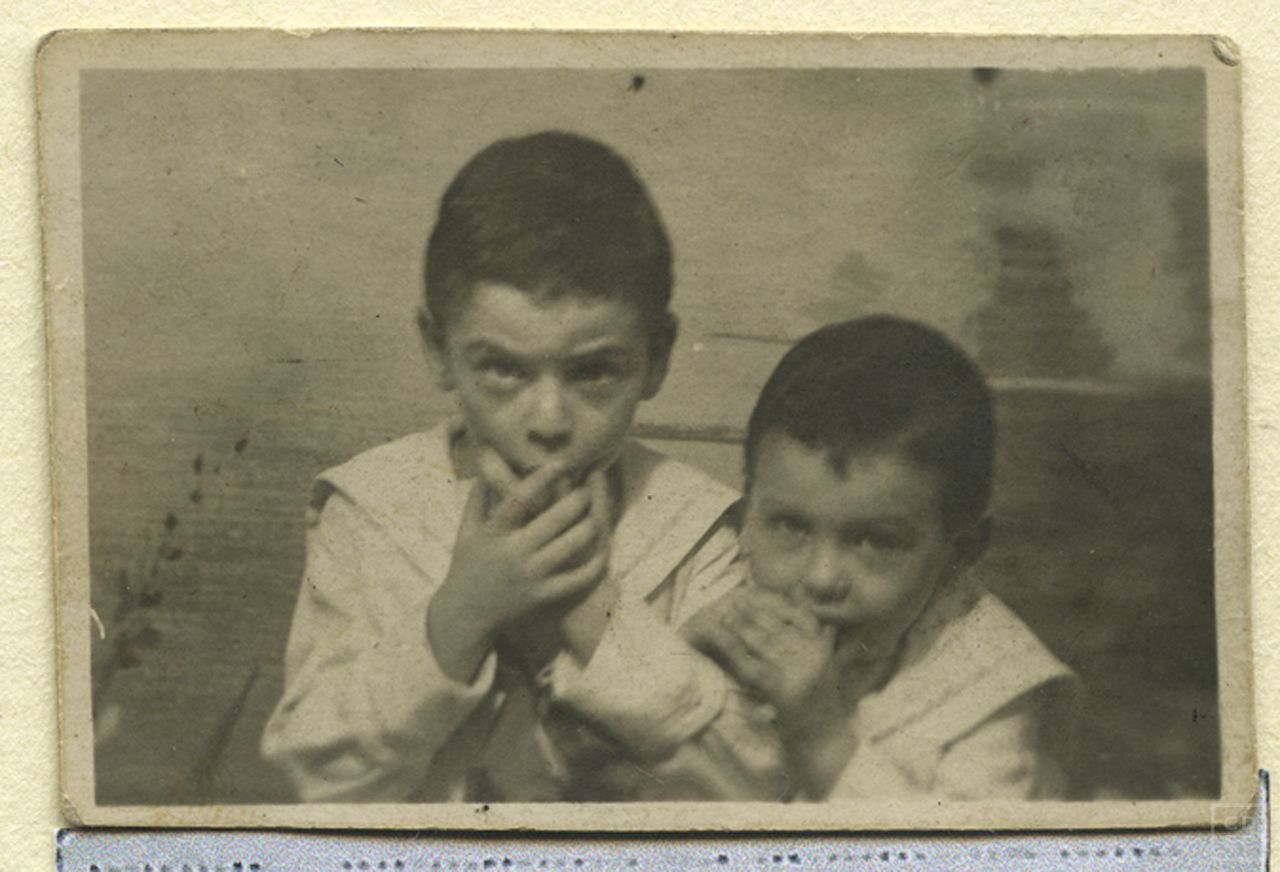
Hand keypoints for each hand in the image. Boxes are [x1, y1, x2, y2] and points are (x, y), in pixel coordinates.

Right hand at [427, 451, 608, 681]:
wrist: (465, 616)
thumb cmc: (465, 569)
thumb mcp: (465, 534)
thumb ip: (476, 501)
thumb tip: (486, 468)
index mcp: (494, 533)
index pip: (520, 499)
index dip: (542, 479)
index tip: (561, 463)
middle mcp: (514, 552)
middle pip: (555, 520)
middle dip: (577, 501)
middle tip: (589, 489)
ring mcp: (531, 575)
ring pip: (571, 546)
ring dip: (589, 527)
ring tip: (599, 515)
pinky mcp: (543, 596)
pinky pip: (576, 579)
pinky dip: (594, 565)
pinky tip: (603, 552)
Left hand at [682, 586, 835, 720]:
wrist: (826, 741)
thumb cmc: (821, 704)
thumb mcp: (826, 665)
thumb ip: (819, 638)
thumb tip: (805, 608)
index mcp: (822, 648)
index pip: (795, 616)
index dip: (772, 604)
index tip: (753, 594)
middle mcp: (813, 656)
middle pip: (776, 627)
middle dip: (751, 612)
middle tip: (731, 599)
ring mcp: (799, 672)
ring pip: (762, 642)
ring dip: (739, 626)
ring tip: (721, 613)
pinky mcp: (782, 690)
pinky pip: (751, 665)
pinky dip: (733, 650)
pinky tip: (721, 641)